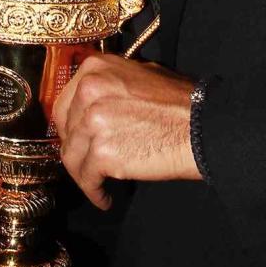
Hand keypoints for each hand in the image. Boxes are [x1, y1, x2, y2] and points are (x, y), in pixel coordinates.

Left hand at [52, 53, 199, 210]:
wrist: (200, 126)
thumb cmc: (178, 102)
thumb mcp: (140, 74)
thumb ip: (110, 84)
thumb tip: (91, 103)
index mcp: (95, 69)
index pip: (65, 103)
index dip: (71, 127)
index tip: (78, 140)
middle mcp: (89, 91)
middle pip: (66, 131)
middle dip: (76, 150)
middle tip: (87, 164)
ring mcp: (93, 121)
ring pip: (73, 157)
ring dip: (84, 174)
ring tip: (99, 185)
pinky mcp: (102, 152)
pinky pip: (87, 179)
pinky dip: (95, 192)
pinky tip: (105, 198)